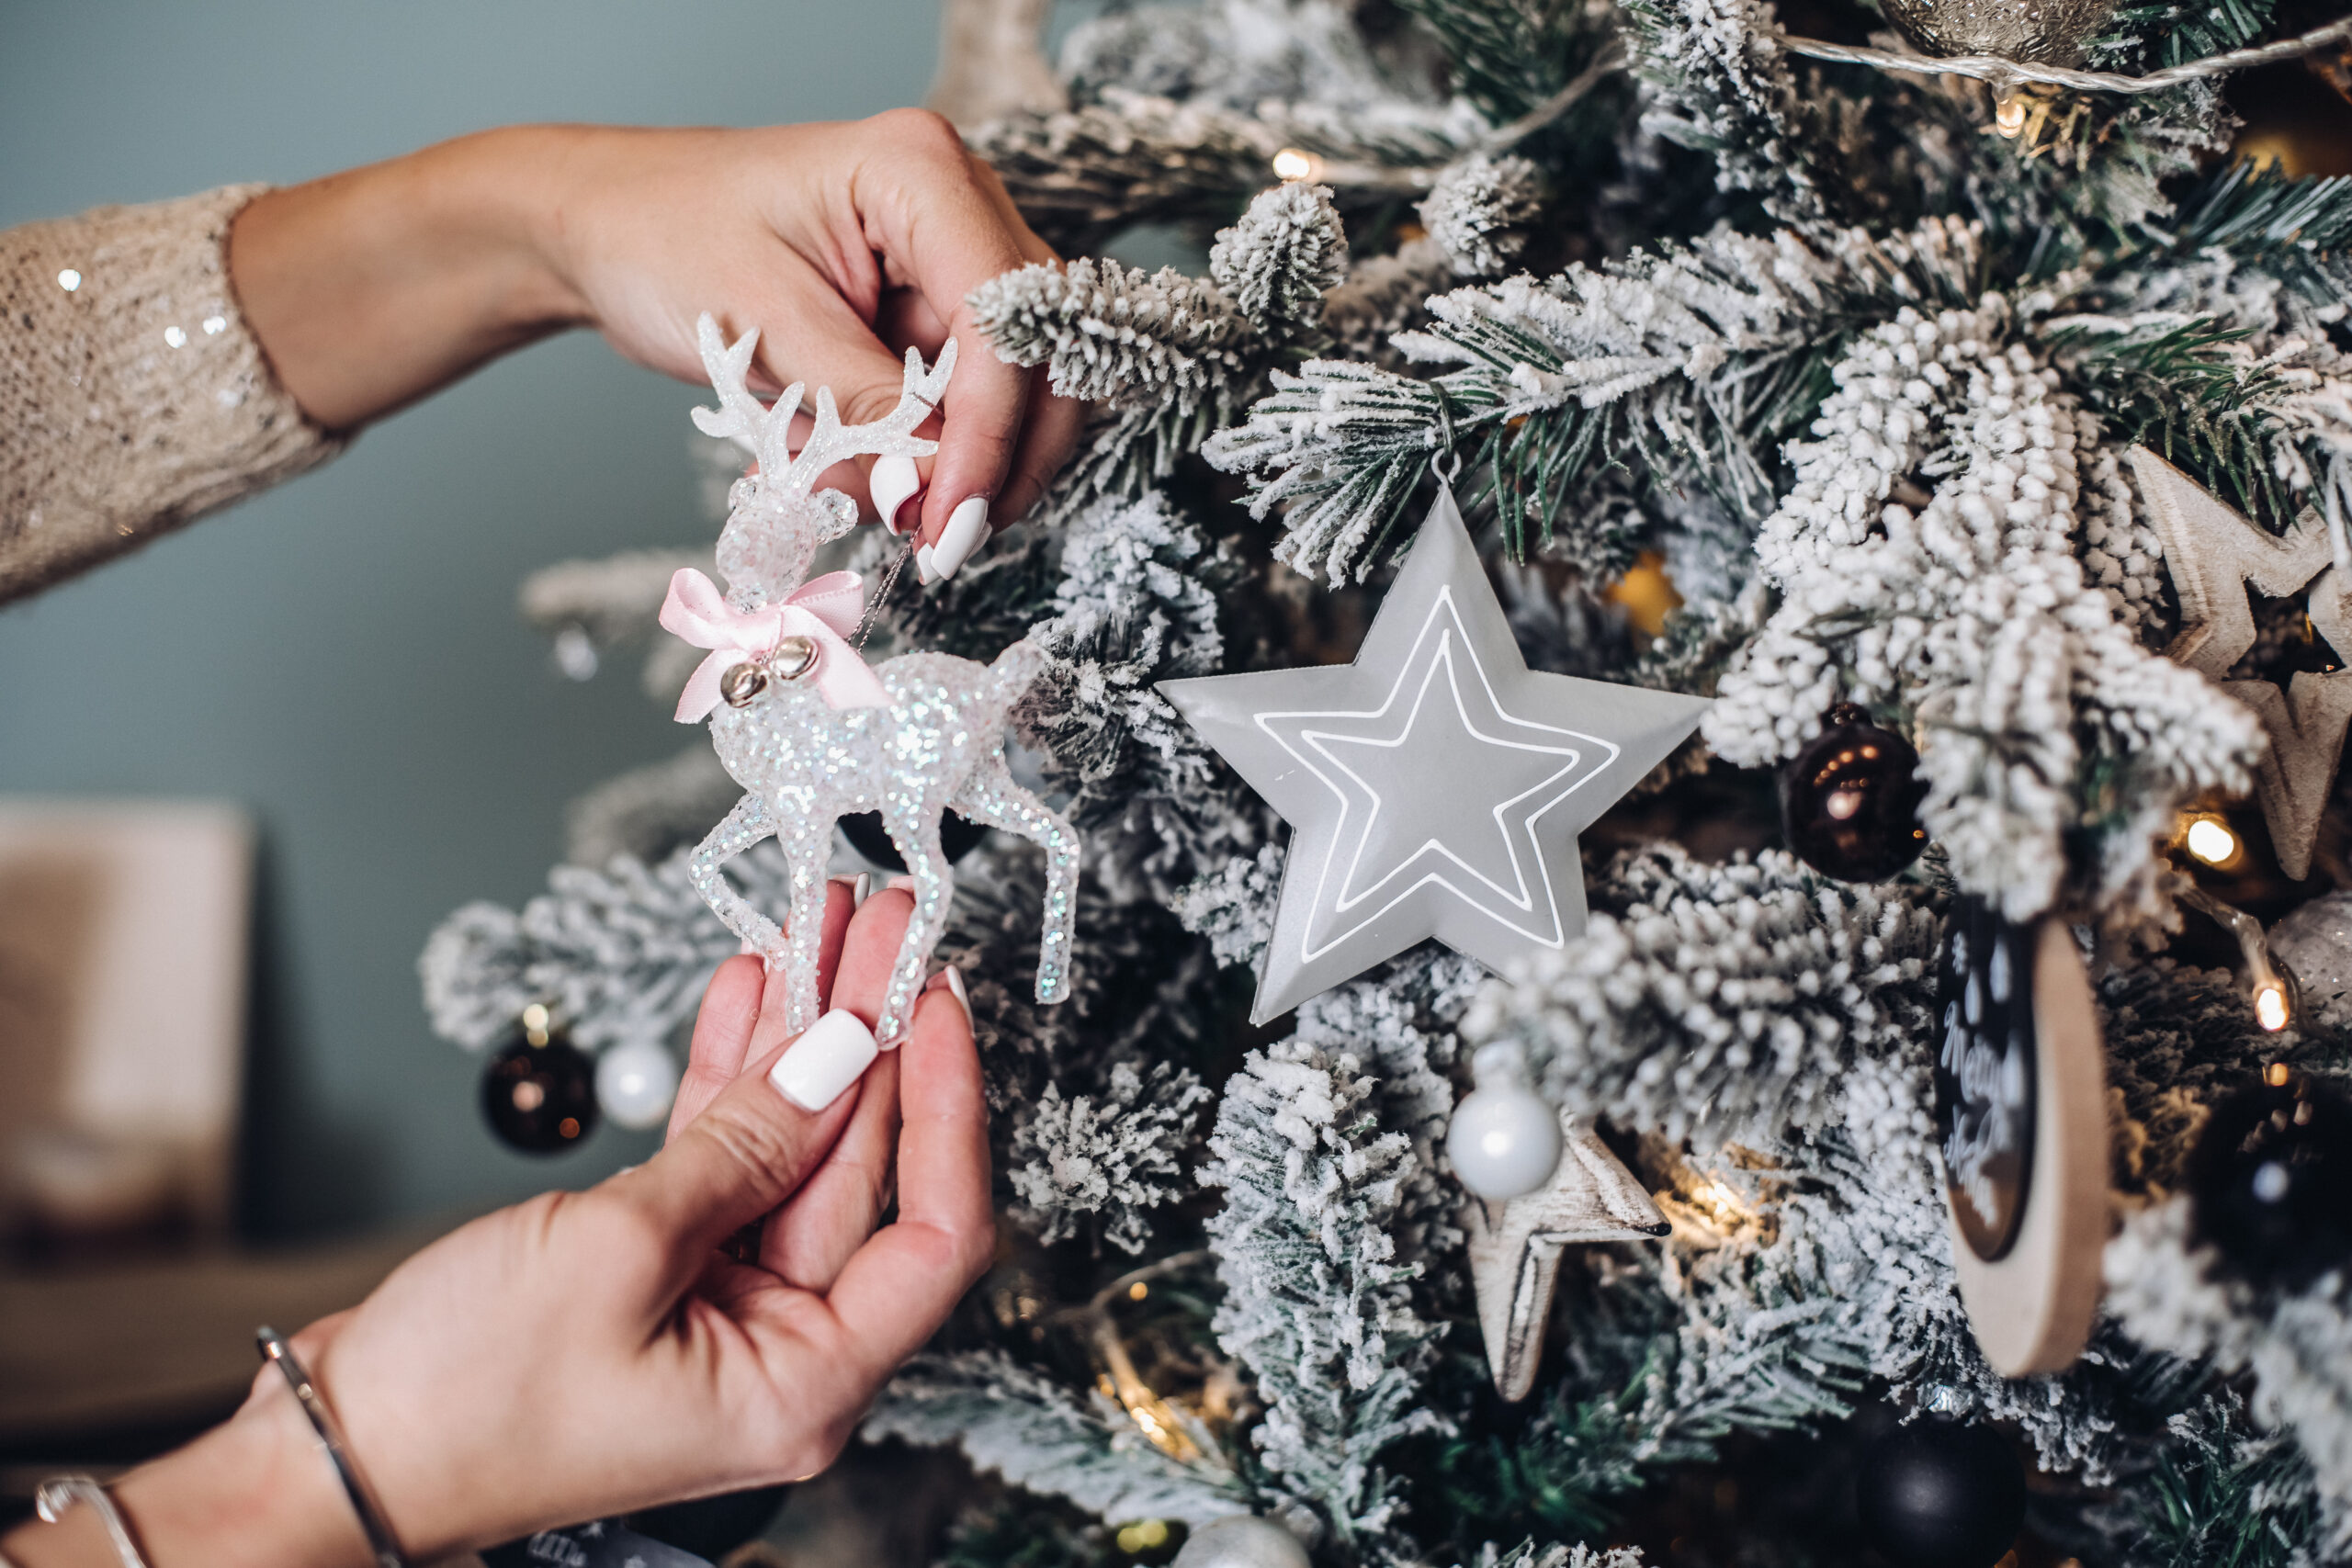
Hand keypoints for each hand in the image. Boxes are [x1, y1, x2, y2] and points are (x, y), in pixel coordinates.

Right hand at [3, 883, 989, 1567]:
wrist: (332, 1447)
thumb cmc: (462, 1400)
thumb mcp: (616, 1251)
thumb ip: (743, 1145)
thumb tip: (840, 1052)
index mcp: (804, 1383)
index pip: (936, 1234)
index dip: (948, 1108)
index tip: (939, 1004)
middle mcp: (780, 1348)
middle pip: (860, 1169)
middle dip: (868, 1036)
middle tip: (882, 926)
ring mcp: (722, 1302)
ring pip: (791, 1144)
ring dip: (801, 1034)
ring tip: (822, 924)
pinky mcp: (662, 1265)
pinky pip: (722, 1154)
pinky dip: (731, 1072)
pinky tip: (753, 985)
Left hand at [232, 116, 1081, 553]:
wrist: (604, 229)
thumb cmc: (662, 241)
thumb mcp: (759, 328)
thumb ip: (861, 408)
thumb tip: (930, 491)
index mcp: (919, 171)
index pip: (1002, 319)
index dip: (990, 432)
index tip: (949, 521)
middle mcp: (959, 204)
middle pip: (1038, 355)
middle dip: (999, 459)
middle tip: (939, 543)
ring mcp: (952, 260)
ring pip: (1016, 388)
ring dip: (966, 466)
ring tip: (890, 515)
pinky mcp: (932, 312)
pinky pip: (962, 401)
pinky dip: (928, 455)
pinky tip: (872, 480)